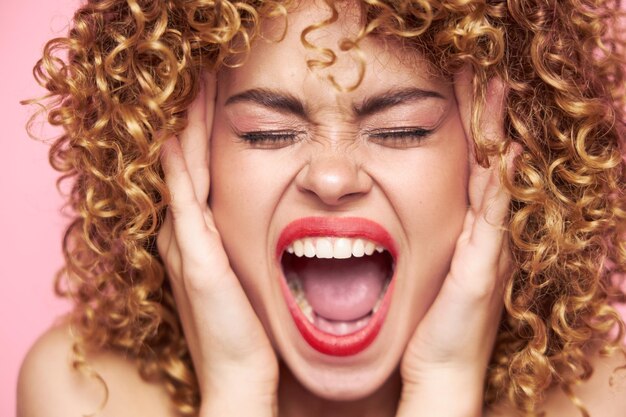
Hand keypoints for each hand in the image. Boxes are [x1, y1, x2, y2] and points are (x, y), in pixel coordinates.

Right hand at [157, 74, 277, 416]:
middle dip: (190, 123)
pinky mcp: (196, 261)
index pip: (194, 175)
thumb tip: (270, 225)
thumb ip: (241, 250)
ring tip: (190, 91)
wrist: (241, 377)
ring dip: (184, 132)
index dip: (198, 138)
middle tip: (198, 81)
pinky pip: (184, 203)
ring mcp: (186, 248)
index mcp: (195, 241)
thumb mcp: (242, 280)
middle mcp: (183, 238)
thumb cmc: (246, 332)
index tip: (211, 101)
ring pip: (180, 175)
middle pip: (182, 166)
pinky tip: (175, 138)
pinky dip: (178, 169)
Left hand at [397, 68, 518, 416]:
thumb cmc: (427, 326)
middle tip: (484, 76)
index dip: (471, 133)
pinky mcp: (480, 272)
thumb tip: (382, 216)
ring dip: (494, 136)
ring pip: (495, 182)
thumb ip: (415, 243)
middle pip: (488, 167)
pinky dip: (500, 188)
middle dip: (486, 121)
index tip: (462, 94)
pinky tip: (504, 156)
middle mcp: (483, 238)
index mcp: (466, 236)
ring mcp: (486, 253)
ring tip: (495, 93)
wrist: (438, 371)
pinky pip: (493, 221)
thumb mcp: (420, 273)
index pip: (472, 172)